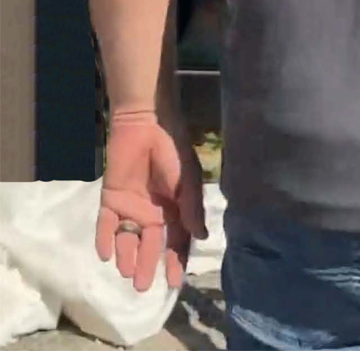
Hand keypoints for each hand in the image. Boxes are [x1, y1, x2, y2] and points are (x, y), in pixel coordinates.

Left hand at [96, 111, 206, 291]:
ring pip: (127, 238)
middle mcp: (152, 212)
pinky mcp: (111, 198)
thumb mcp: (187, 181)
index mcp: (174, 209)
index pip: (176, 240)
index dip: (176, 261)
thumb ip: (192, 208)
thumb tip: (202, 237)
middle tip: (143, 288)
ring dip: (126, 256)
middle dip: (147, 265)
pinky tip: (105, 254)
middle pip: (149, 245)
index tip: (175, 284)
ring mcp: (130, 206)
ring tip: (127, 273)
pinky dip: (104, 238)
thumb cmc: (172, 151)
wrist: (146, 125)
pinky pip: (106, 223)